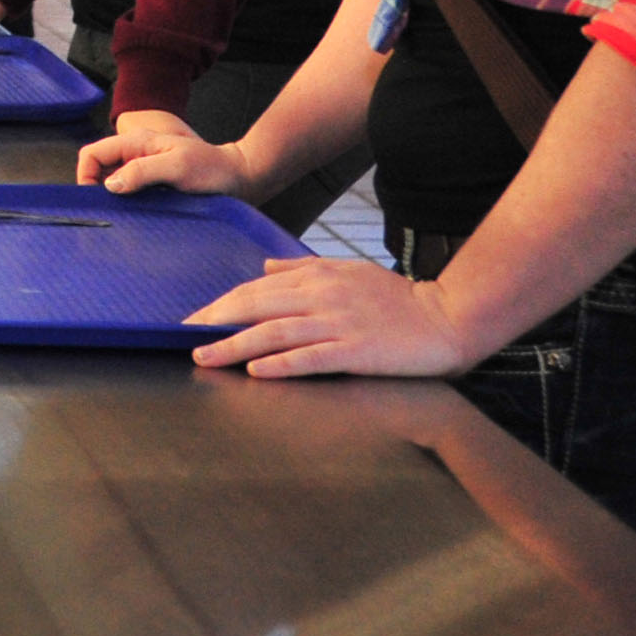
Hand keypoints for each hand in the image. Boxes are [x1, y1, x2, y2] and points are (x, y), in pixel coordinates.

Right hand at [77, 111, 250, 197]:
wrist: (239, 178)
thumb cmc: (212, 169)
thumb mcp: (178, 167)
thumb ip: (142, 171)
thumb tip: (110, 184)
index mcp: (135, 141)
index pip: (92, 154)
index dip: (86, 175)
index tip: (98, 200)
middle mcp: (134, 153)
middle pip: (98, 169)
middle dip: (99, 190)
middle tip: (114, 211)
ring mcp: (142, 168)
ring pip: (111, 183)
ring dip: (115, 199)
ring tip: (130, 214)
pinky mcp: (151, 183)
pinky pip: (128, 192)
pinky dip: (128, 204)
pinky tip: (141, 214)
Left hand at [186, 255, 474, 376]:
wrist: (450, 316)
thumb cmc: (398, 298)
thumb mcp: (349, 271)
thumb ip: (304, 267)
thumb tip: (265, 265)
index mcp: (317, 276)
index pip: (256, 289)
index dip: (221, 305)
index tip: (195, 320)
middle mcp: (321, 296)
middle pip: (255, 307)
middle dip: (215, 323)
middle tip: (185, 339)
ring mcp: (339, 323)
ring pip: (274, 332)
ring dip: (234, 346)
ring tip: (205, 357)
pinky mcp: (358, 350)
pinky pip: (311, 357)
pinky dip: (281, 363)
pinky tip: (257, 370)